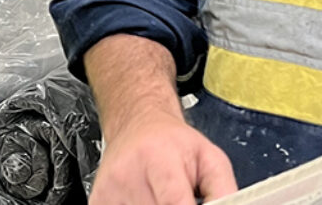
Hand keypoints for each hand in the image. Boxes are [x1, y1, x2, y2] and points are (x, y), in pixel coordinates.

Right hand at [89, 110, 236, 204]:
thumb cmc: (174, 143)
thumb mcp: (210, 158)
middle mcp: (128, 174)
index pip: (174, 204)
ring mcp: (108, 192)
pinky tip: (144, 200)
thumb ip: (224, 191)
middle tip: (182, 198)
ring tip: (161, 197)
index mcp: (159, 159)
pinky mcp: (97, 201)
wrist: (136, 125)